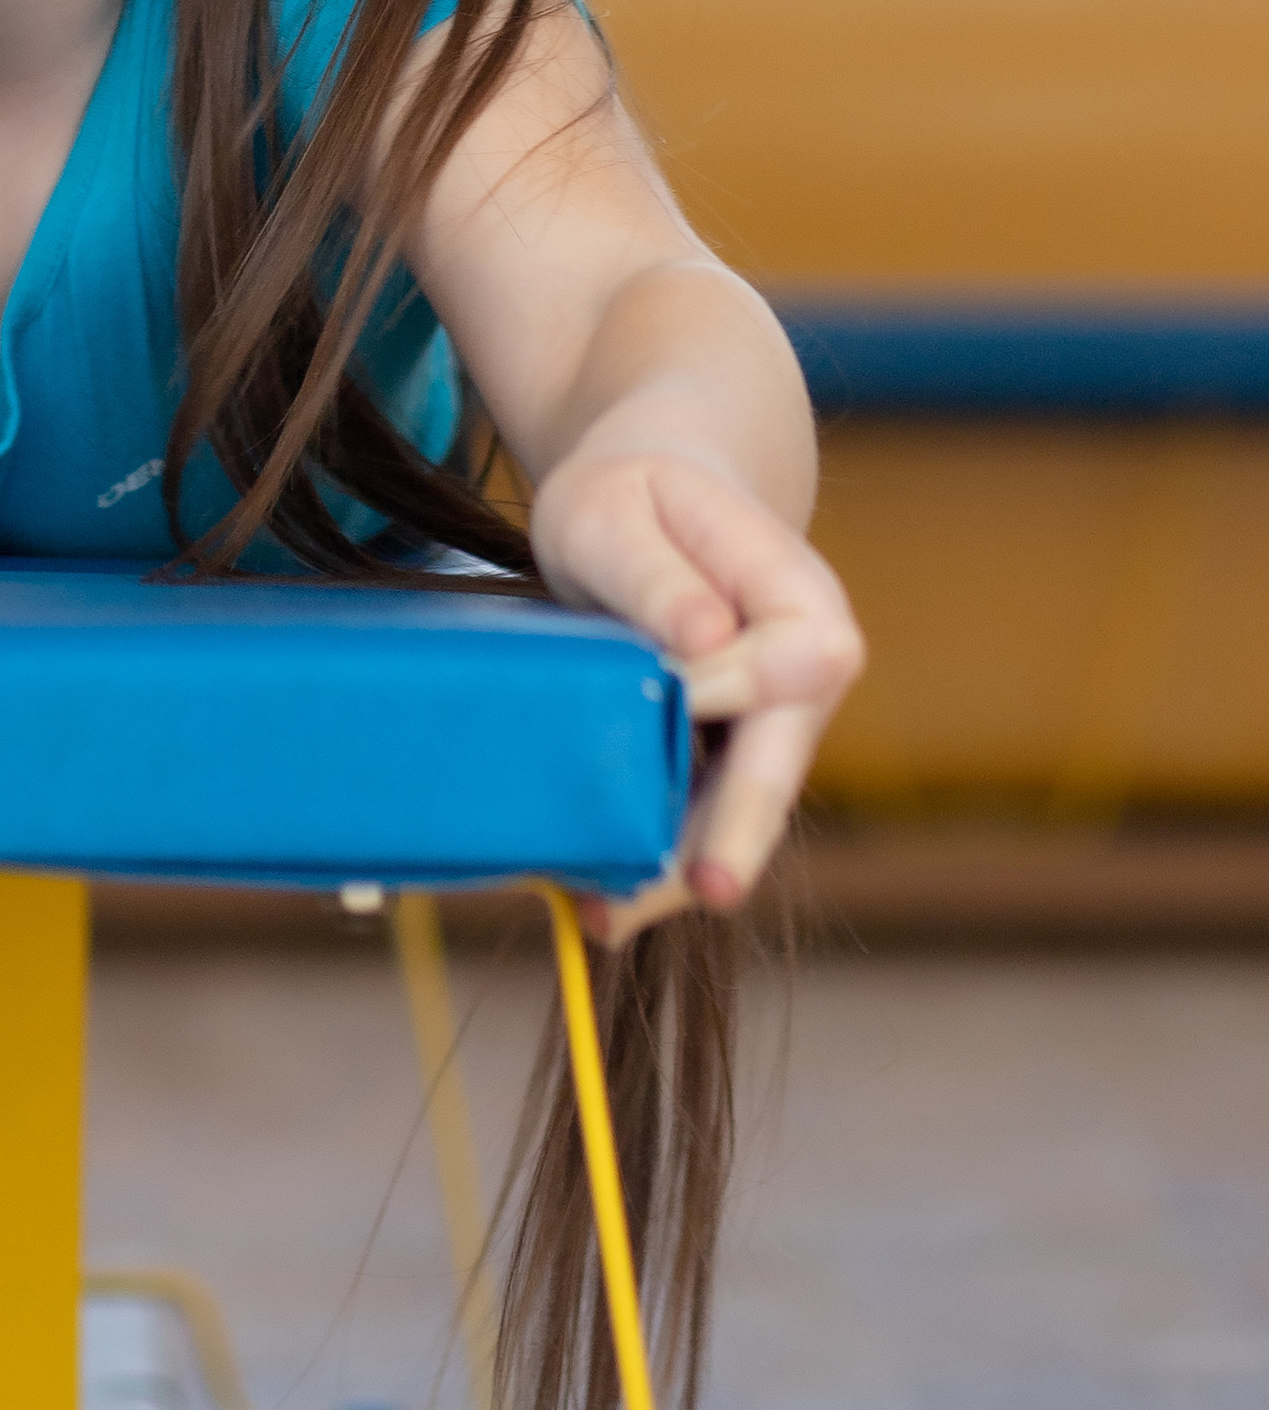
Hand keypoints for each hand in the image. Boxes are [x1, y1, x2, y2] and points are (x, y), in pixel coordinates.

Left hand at [528, 445, 863, 943]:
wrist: (649, 497)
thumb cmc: (630, 492)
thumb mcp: (615, 508)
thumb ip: (655, 574)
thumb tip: (708, 638)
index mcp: (802, 596)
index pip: (791, 661)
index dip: (727, 685)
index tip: (664, 690)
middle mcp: (808, 674)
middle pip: (779, 762)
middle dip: (735, 829)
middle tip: (706, 893)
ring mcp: (771, 725)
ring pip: (738, 809)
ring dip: (679, 867)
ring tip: (609, 916)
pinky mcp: (727, 757)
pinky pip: (701, 815)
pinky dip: (655, 856)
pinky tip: (601, 901)